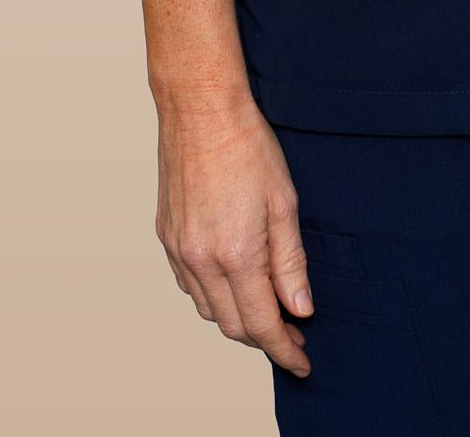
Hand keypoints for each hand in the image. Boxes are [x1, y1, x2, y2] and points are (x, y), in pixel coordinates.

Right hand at [154, 84, 315, 376]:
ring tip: (266, 308)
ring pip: (208, 309)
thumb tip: (300, 308)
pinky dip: (213, 294)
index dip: (284, 349)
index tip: (302, 361)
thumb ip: (290, 262)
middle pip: (232, 325)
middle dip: (264, 338)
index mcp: (236, 254)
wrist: (201, 109)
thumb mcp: (284, 202)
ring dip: (237, 318)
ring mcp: (179, 250)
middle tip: (293, 332)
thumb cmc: (248, 146)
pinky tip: (233, 281)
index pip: (262, 324)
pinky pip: (189, 285)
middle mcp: (201, 260)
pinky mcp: (167, 236)